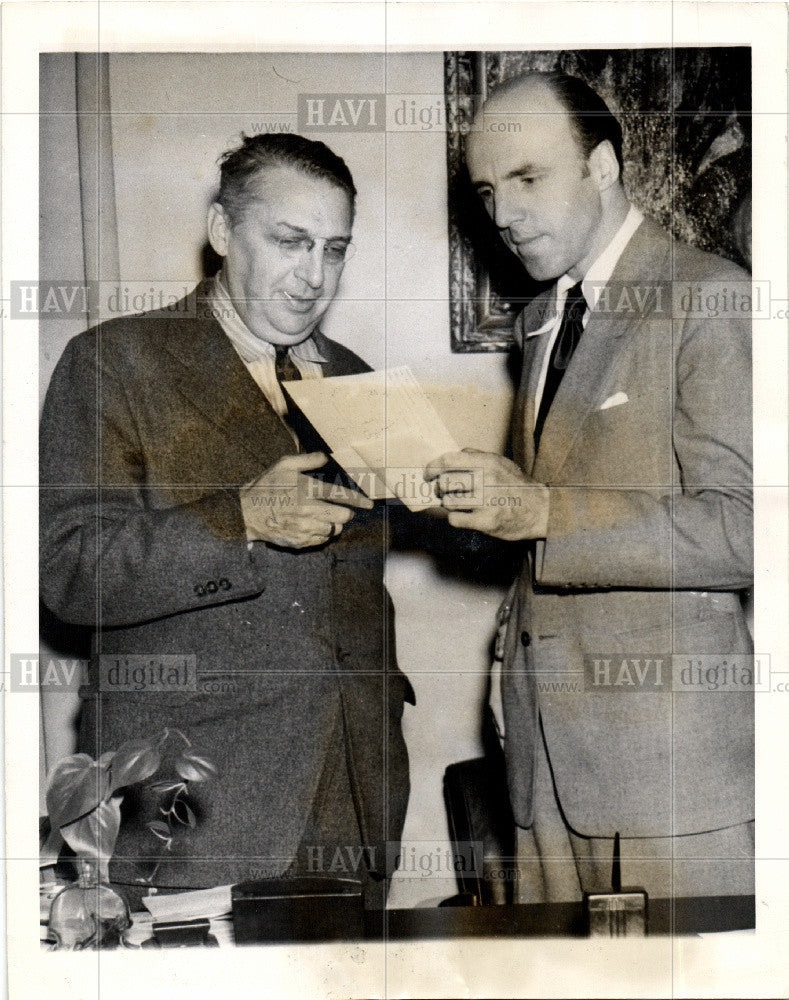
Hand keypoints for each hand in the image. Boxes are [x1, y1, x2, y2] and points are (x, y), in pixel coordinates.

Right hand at [240, 452, 372, 549]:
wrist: (245, 512)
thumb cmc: (266, 486)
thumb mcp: (284, 465)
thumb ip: (308, 460)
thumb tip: (327, 457)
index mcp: (308, 490)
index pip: (341, 496)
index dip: (359, 500)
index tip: (369, 504)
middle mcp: (308, 511)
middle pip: (342, 517)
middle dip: (346, 513)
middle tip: (342, 511)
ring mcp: (304, 528)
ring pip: (334, 530)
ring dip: (335, 525)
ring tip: (326, 519)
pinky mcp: (299, 541)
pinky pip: (321, 540)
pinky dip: (323, 534)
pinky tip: (314, 527)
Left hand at [423, 449, 549, 540]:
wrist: (539, 510)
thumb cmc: (516, 486)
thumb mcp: (500, 463)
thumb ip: (475, 457)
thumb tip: (449, 458)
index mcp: (487, 463)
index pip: (448, 460)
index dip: (432, 467)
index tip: (428, 474)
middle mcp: (486, 480)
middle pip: (444, 482)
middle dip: (440, 488)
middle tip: (444, 492)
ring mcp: (486, 502)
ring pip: (448, 502)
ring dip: (449, 504)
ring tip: (460, 503)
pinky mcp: (486, 522)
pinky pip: (455, 519)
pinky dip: (456, 518)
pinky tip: (466, 516)